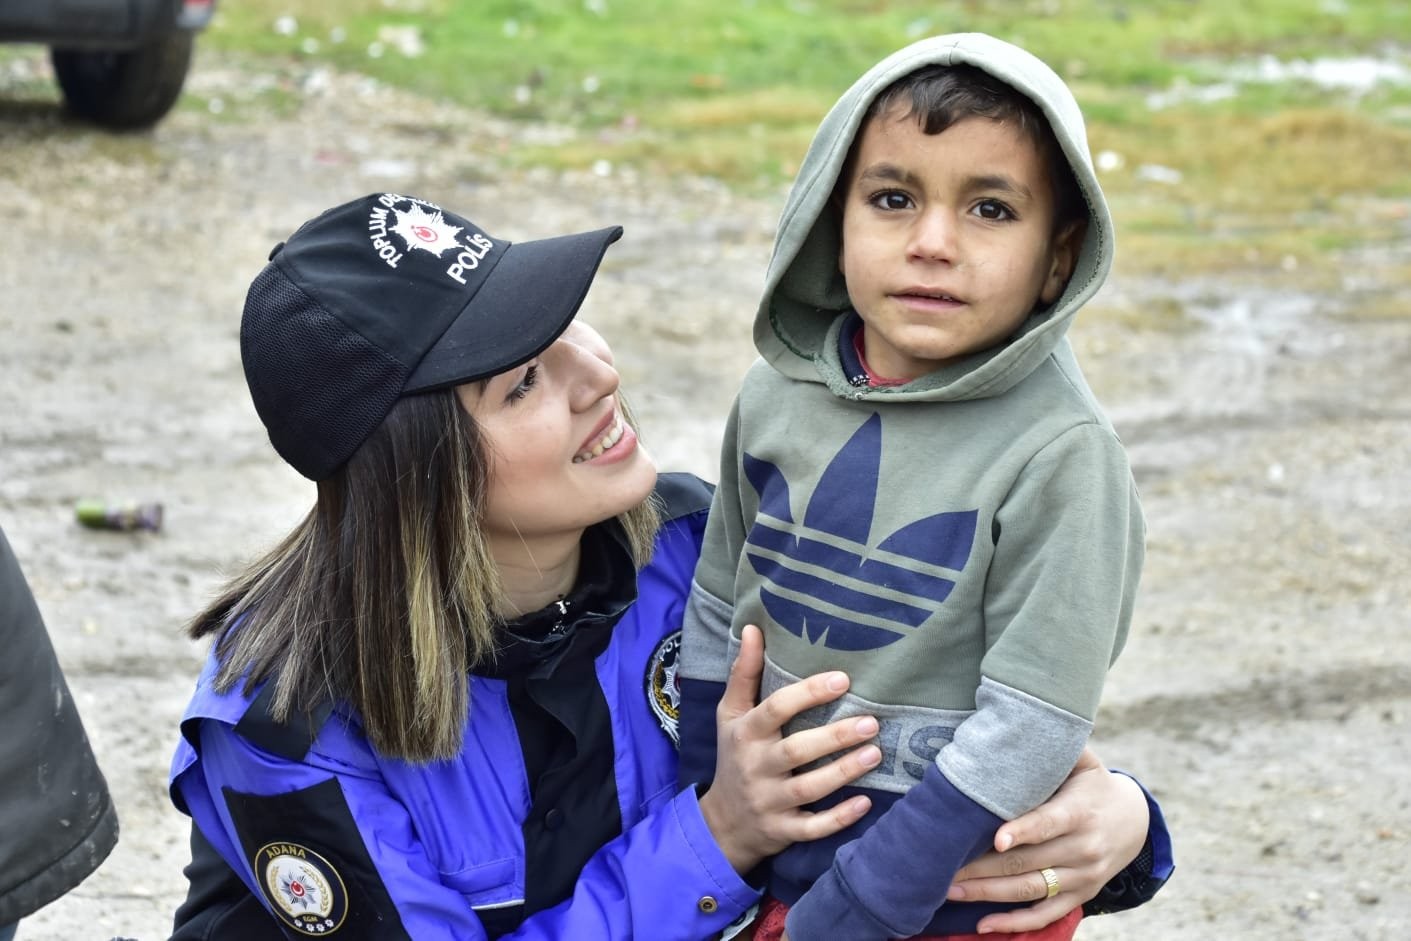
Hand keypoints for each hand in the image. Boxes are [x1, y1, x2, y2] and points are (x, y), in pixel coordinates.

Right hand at [698, 625, 879, 873]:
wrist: (722, 822)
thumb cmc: (735, 755)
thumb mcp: (730, 714)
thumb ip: (744, 673)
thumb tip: (753, 627)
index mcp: (746, 733)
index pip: (775, 709)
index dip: (808, 694)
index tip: (843, 679)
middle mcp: (756, 767)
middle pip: (796, 750)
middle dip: (834, 737)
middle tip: (871, 721)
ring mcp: (769, 801)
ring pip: (808, 789)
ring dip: (843, 772)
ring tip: (876, 753)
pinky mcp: (783, 830)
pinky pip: (812, 828)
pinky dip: (838, 818)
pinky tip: (866, 803)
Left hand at [944, 747, 1148, 932]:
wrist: (1135, 820)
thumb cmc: (1092, 784)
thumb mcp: (1083, 762)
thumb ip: (1054, 749)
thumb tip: (1016, 719)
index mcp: (1079, 812)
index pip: (1049, 823)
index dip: (1023, 831)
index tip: (996, 839)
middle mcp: (1083, 848)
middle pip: (1028, 862)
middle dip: (982, 867)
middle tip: (942, 868)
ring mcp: (1082, 876)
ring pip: (1030, 890)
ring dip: (988, 895)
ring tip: (950, 891)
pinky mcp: (1080, 895)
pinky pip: (1046, 914)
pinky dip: (1015, 923)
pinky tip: (983, 926)